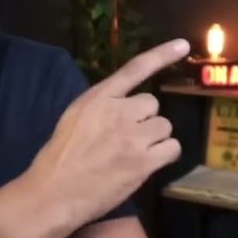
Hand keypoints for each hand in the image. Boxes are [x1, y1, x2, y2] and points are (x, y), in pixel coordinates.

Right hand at [27, 39, 189, 233]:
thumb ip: (101, 108)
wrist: (54, 192)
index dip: (161, 55)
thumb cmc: (59, 158)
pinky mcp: (144, 162)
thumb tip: (125, 107)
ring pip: (164, 126)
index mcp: (97, 98)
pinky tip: (148, 163)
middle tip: (127, 137)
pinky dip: (164, 155)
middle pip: (152, 104)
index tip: (183, 45)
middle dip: (144, 119)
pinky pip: (172, 148)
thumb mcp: (74, 119)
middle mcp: (118, 112)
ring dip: (154, 138)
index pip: (134, 69)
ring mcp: (133, 137)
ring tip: (135, 153)